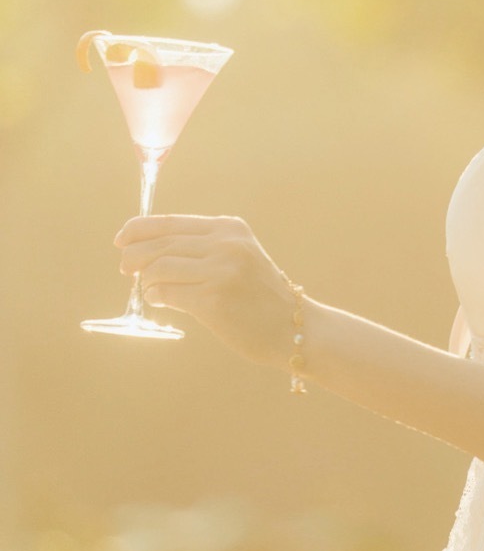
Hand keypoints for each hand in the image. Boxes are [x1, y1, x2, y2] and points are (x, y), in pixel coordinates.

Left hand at [113, 214, 296, 368]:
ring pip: (158, 267)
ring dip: (145, 279)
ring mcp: (220, 271)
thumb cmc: (260, 296)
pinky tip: (158, 300)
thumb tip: (145, 249)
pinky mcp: (213, 299)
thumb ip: (201, 248)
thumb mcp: (239, 257)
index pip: (170, 222)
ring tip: (148, 289)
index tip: (121, 239)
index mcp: (230, 228)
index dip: (139, 229)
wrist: (295, 328)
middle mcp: (226, 244)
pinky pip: (166, 293)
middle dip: (133, 255)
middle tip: (125, 268)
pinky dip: (155, 296)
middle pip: (160, 243)